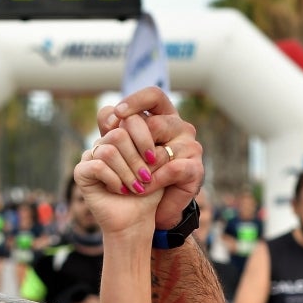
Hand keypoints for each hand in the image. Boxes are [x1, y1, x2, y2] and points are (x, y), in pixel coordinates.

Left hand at [96, 88, 202, 228]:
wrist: (155, 207)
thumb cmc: (137, 173)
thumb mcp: (122, 148)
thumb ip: (113, 127)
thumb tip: (107, 114)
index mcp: (165, 117)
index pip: (154, 96)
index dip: (136, 101)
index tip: (117, 114)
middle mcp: (181, 127)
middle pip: (154, 124)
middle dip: (133, 146)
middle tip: (121, 161)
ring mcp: (192, 147)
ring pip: (161, 151)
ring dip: (141, 169)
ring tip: (131, 181)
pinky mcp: (195, 169)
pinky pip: (172, 169)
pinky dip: (155, 180)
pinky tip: (145, 188)